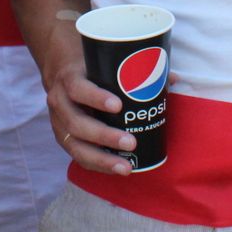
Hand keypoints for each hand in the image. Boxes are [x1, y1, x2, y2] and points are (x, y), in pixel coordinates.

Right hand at [42, 25, 134, 175]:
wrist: (61, 74)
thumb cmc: (89, 68)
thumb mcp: (103, 62)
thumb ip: (136, 68)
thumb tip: (173, 78)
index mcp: (69, 79)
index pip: (78, 88)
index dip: (95, 98)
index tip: (118, 105)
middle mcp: (59, 102)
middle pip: (77, 123)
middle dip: (104, 136)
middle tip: (130, 142)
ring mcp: (58, 123)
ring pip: (75, 145)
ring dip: (101, 158)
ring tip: (126, 167)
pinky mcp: (64, 138)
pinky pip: (78, 156)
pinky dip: (98, 165)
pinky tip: (117, 169)